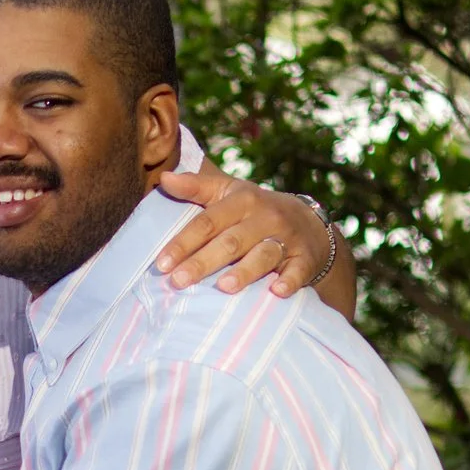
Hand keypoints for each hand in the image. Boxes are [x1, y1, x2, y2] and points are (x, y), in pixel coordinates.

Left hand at [153, 166, 334, 297]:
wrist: (308, 222)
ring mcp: (286, 238)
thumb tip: (165, 178)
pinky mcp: (305, 258)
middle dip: (203, 262)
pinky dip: (289, 281)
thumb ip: (196, 187)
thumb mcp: (229, 193)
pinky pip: (297, 270)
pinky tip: (276, 291)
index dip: (183, 242)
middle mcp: (265, 217)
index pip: (208, 222)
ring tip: (223, 287)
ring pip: (263, 255)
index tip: (161, 263)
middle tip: (178, 281)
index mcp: (242, 200)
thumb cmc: (255, 210)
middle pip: (231, 241)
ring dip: (244, 271)